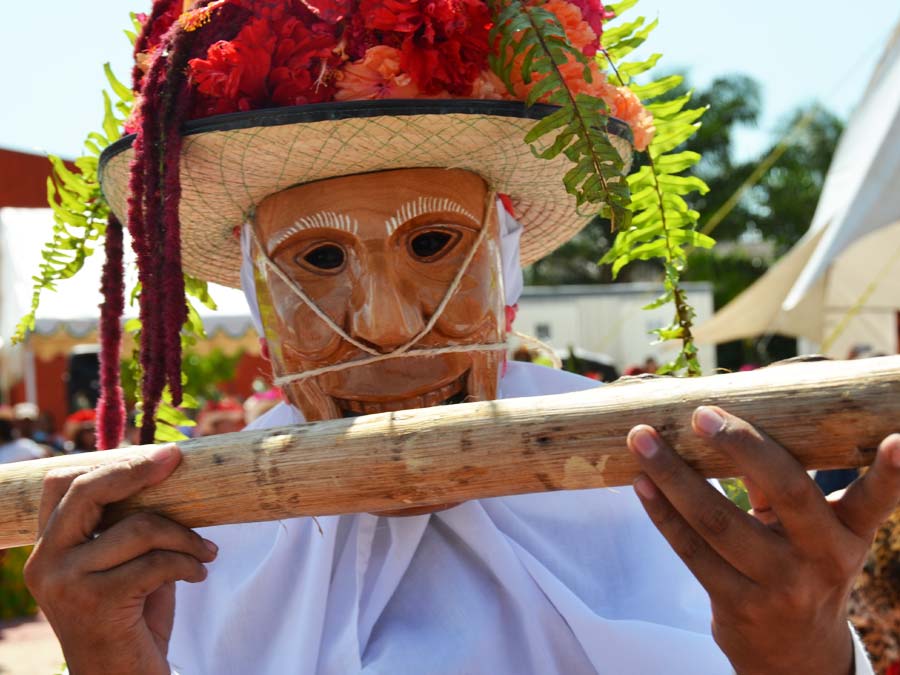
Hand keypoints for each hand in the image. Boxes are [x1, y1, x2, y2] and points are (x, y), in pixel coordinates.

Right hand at [24, 445, 217, 674]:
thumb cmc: (130, 622)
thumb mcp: (123, 568)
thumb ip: (128, 529)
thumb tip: (164, 475)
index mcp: (46, 550)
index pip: (63, 486)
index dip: (110, 463)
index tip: (158, 455)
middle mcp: (46, 563)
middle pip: (89, 491)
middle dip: (138, 470)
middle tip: (176, 460)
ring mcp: (66, 583)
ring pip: (140, 527)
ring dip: (186, 536)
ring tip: (205, 551)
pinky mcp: (96, 603)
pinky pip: (157, 562)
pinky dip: (189, 564)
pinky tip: (199, 574)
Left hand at [627, 406, 899, 674]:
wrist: (793, 657)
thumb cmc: (801, 568)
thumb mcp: (811, 533)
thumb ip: (781, 486)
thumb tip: (729, 422)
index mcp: (849, 534)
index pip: (873, 500)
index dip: (890, 473)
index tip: (898, 439)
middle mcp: (821, 560)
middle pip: (784, 494)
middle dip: (741, 447)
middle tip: (701, 414)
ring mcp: (778, 586)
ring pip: (718, 522)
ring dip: (672, 476)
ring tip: (641, 438)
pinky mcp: (736, 605)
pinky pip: (690, 551)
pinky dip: (662, 512)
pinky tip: (642, 482)